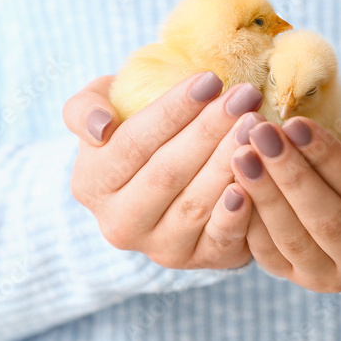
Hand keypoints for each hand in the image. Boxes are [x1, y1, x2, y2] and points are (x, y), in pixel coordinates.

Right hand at [63, 72, 263, 269]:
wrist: (165, 180)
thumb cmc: (135, 131)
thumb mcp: (101, 110)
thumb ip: (84, 109)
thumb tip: (101, 127)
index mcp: (91, 184)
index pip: (134, 144)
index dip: (173, 111)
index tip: (210, 79)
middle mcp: (119, 224)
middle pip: (167, 173)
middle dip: (209, 131)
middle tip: (245, 97)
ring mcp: (159, 248)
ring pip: (195, 204)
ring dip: (229, 162)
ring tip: (256, 126)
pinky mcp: (199, 261)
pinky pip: (219, 239)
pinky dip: (237, 213)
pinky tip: (254, 181)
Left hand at [230, 112, 340, 291]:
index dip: (326, 157)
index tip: (294, 124)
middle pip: (326, 221)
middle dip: (289, 175)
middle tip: (259, 135)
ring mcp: (330, 277)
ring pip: (292, 240)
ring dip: (263, 196)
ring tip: (241, 154)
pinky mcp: (293, 276)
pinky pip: (266, 253)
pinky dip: (247, 220)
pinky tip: (231, 184)